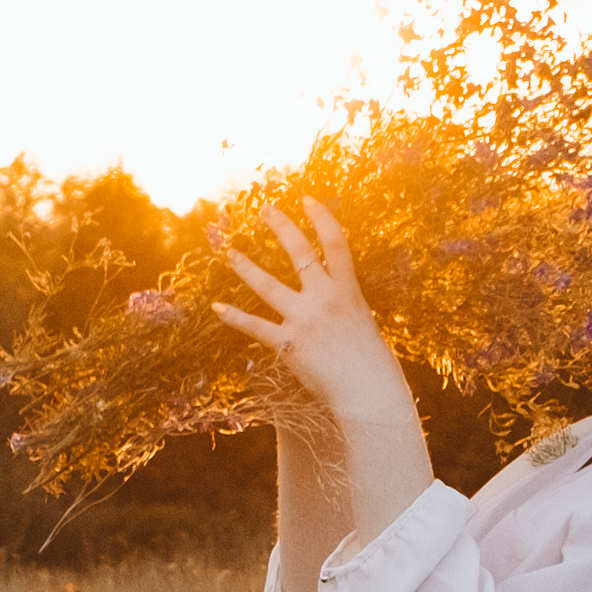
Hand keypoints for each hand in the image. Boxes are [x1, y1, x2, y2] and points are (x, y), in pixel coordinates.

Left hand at [210, 197, 411, 419]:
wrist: (368, 392)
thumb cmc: (374, 365)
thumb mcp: (365, 326)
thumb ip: (346, 310)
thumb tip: (335, 308)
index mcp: (349, 291)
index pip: (336, 243)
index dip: (321, 217)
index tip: (307, 198)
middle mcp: (324, 298)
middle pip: (300, 252)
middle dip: (281, 226)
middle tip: (265, 208)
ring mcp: (304, 319)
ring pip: (267, 285)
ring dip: (247, 266)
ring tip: (230, 252)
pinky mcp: (288, 344)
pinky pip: (255, 326)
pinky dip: (234, 316)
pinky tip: (217, 306)